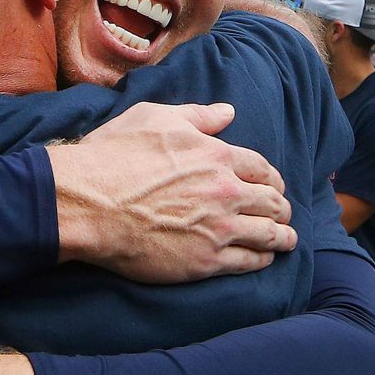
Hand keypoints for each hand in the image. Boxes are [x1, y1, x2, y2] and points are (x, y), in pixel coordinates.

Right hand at [48, 101, 295, 283]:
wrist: (88, 203)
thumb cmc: (114, 156)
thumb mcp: (154, 118)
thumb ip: (197, 116)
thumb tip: (228, 112)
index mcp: (217, 156)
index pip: (262, 168)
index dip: (271, 178)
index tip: (272, 185)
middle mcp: (226, 192)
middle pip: (273, 202)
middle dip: (282, 208)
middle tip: (282, 213)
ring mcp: (219, 228)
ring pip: (268, 235)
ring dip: (282, 237)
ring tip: (286, 240)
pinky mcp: (205, 261)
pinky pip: (248, 262)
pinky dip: (262, 260)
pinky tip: (264, 259)